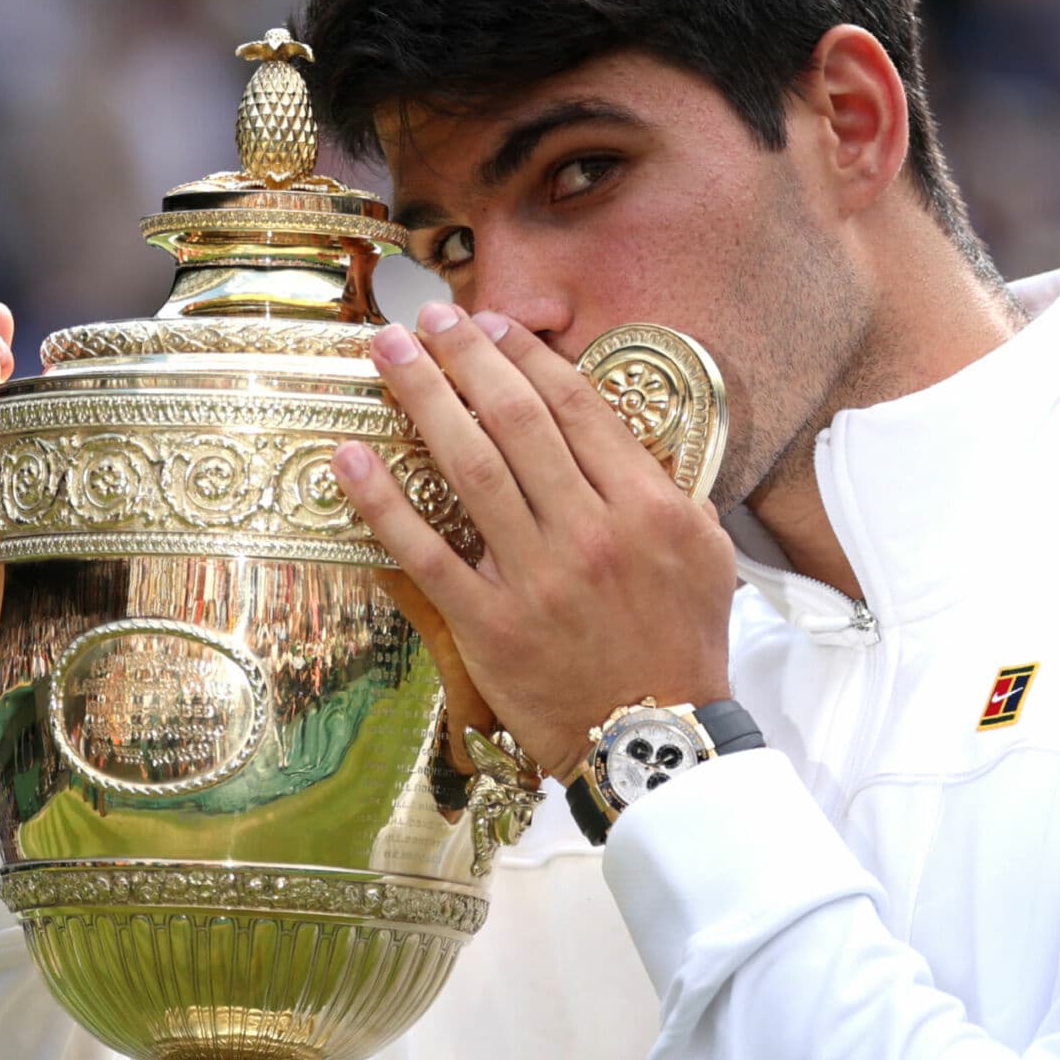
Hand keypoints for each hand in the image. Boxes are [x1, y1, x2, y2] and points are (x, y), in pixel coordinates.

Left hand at [331, 303, 736, 776]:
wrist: (656, 741)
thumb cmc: (681, 646)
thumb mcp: (708, 555)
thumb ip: (670, 490)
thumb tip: (624, 436)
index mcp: (647, 508)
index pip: (576, 408)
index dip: (526, 355)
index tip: (489, 323)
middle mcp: (591, 532)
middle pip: (515, 421)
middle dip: (465, 357)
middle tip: (427, 318)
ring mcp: (537, 577)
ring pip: (469, 468)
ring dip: (424, 400)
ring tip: (386, 353)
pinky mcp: (490, 624)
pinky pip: (425, 551)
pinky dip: (384, 501)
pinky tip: (351, 456)